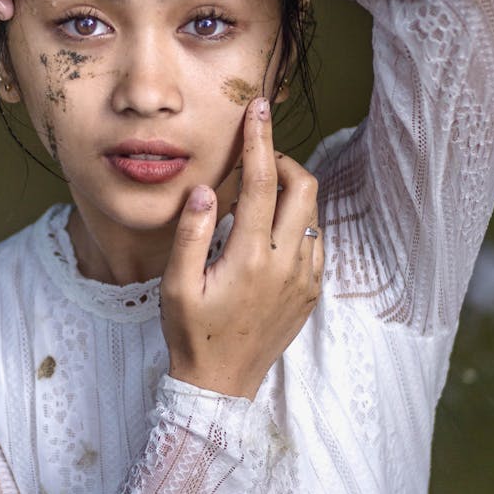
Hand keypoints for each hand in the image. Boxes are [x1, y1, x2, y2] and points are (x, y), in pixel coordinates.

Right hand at [160, 97, 322, 399]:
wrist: (222, 385)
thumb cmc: (192, 334)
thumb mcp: (178, 286)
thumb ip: (192, 234)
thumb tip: (207, 190)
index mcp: (252, 258)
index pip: (264, 182)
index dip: (260, 139)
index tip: (258, 108)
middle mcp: (287, 265)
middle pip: (304, 188)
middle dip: (283, 163)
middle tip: (257, 163)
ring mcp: (305, 279)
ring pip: (313, 214)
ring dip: (292, 193)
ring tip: (259, 198)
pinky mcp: (311, 292)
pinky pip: (315, 242)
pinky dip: (297, 224)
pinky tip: (269, 235)